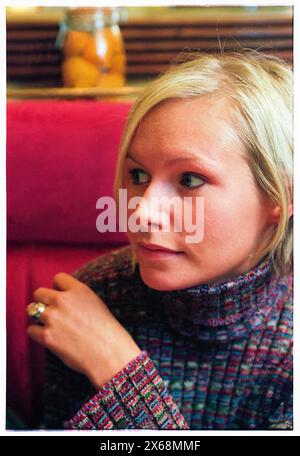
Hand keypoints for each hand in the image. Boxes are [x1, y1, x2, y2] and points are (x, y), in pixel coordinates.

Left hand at [27, 273, 141, 389]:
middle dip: (44, 302)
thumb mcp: (96, 303)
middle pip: (39, 292)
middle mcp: (63, 300)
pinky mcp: (46, 336)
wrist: (109, 353)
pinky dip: (38, 334)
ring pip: (32, 310)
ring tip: (50, 325)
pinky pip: (31, 329)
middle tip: (53, 313)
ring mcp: (53, 318)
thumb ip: (77, 297)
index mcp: (79, 290)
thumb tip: (59, 297)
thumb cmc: (106, 331)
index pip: (58, 278)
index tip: (62, 299)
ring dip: (39, 317)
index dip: (58, 288)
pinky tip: (49, 337)